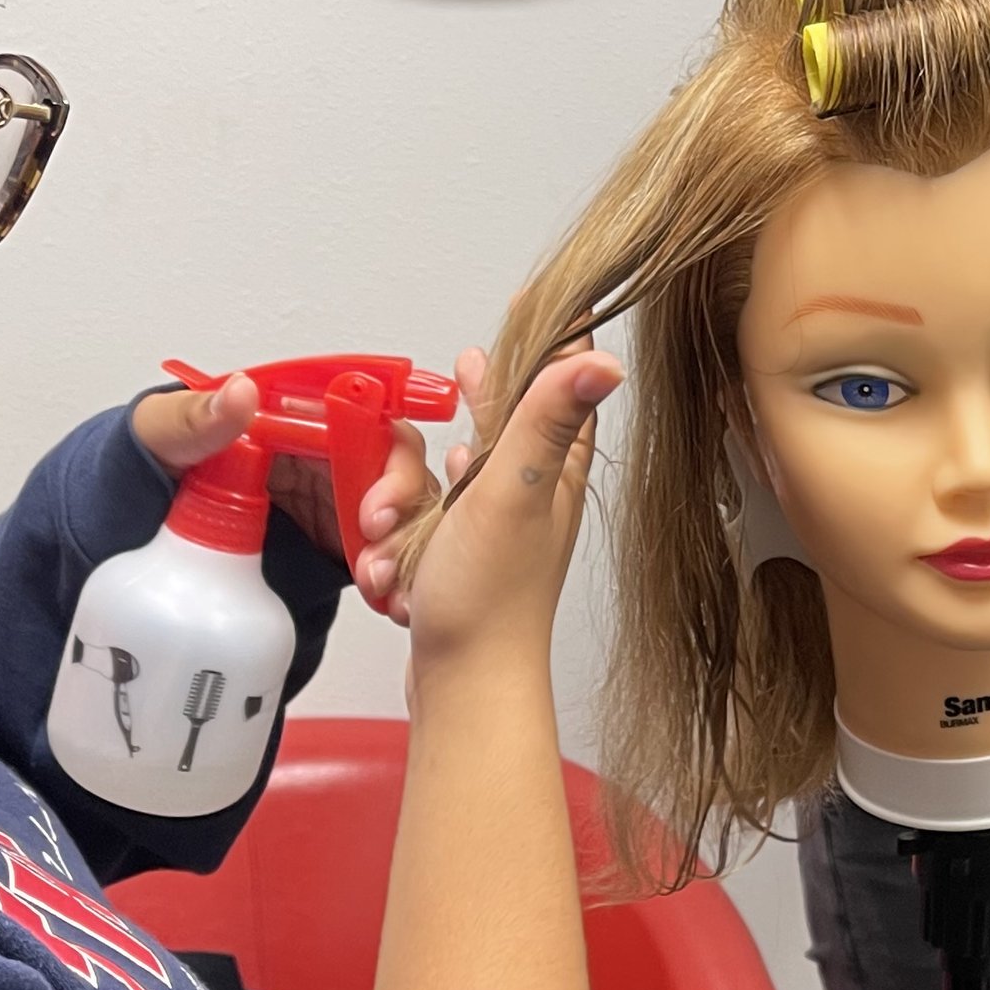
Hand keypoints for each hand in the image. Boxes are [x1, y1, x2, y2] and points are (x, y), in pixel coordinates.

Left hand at [130, 376, 439, 604]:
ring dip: (403, 555)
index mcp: (299, 418)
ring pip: (400, 520)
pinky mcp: (336, 546)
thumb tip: (241, 393)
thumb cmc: (147, 467)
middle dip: (404, 520)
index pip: (371, 424)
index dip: (388, 465)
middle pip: (398, 477)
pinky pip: (383, 558)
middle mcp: (328, 456)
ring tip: (380, 592)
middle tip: (376, 563)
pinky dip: (394, 582)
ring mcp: (336, 503)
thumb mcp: (159, 437)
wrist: (131, 529)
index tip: (374, 511)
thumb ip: (195, 417)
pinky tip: (389, 605)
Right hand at [396, 343, 620, 667]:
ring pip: (433, 480)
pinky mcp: (456, 562)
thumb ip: (547, 418)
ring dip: (396, 502)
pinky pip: (413, 527)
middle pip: (480, 430)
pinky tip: (389, 566)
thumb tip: (605, 359)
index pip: (555, 387)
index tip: (528, 303)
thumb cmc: (492, 597)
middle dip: (427, 444)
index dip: (542, 343)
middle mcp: (528, 496)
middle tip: (408, 450)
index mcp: (555, 473)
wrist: (464, 686)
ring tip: (384, 535)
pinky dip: (393, 543)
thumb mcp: (516, 490)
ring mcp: (489, 531)